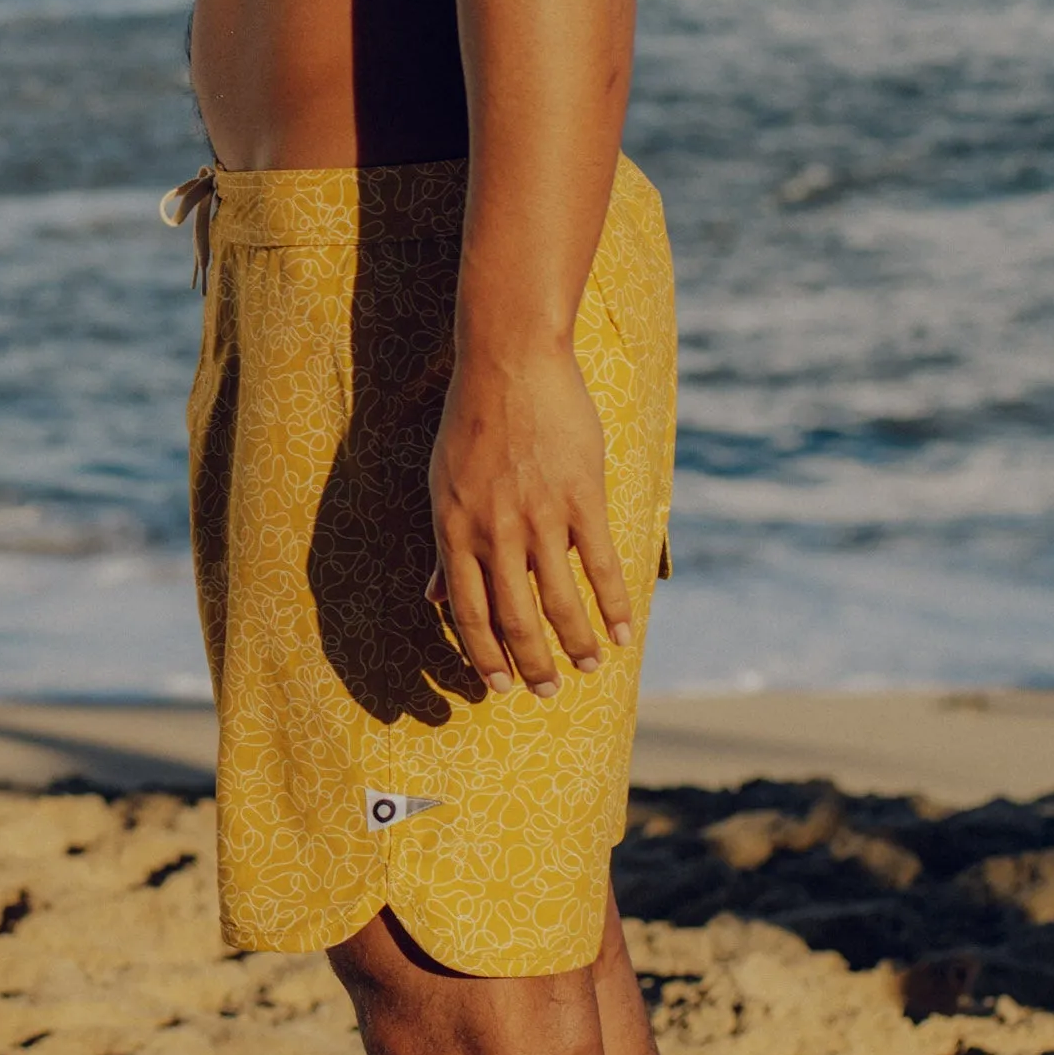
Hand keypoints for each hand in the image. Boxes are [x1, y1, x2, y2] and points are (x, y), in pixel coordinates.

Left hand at [427, 340, 633, 698]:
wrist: (509, 362)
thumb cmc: (471, 421)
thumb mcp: (442, 484)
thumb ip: (445, 545)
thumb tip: (432, 596)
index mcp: (454, 530)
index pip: (467, 612)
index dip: (484, 656)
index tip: (497, 685)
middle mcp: (494, 532)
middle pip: (514, 618)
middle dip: (531, 664)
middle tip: (545, 692)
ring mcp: (539, 516)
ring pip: (560, 600)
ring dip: (574, 642)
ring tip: (587, 667)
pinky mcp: (581, 497)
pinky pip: (599, 564)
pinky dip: (612, 604)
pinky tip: (621, 631)